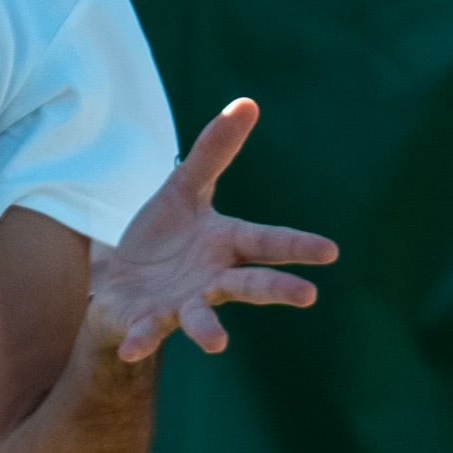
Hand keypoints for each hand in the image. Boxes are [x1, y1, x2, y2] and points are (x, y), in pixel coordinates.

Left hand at [87, 101, 331, 368]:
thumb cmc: (164, 237)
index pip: (267, 243)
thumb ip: (212, 152)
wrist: (121, 282)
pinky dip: (139, 341)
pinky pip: (144, 333)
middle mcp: (212, 280)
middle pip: (248, 285)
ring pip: (200, 317)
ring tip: (218, 344)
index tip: (330, 251)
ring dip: (208, 330)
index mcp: (226, 246)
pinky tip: (130, 349)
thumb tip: (247, 103)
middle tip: (308, 294)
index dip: (297, 246)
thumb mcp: (184, 189)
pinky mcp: (147, 321)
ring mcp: (181, 304)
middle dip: (276, 290)